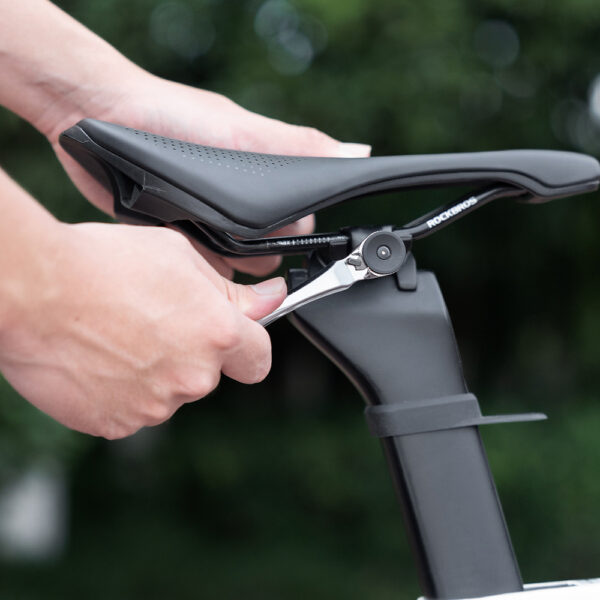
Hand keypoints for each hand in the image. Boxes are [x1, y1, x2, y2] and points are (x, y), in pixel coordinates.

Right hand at [0, 220, 285, 438]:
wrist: (33, 291)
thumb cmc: (102, 264)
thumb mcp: (179, 256)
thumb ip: (230, 289)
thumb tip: (269, 300)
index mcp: (217, 334)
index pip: (259, 358)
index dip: (249, 347)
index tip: (238, 341)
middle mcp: (193, 376)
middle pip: (209, 374)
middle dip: (192, 354)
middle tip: (153, 321)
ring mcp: (154, 405)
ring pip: (170, 393)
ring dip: (155, 372)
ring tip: (117, 336)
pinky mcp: (116, 424)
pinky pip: (133, 409)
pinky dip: (122, 391)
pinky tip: (99, 360)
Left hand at [45, 68, 370, 277]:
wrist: (101, 120)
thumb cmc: (174, 117)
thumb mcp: (244, 131)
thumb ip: (298, 147)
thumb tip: (358, 152)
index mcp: (265, 185)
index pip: (299, 228)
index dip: (298, 241)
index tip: (290, 251)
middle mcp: (240, 210)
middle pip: (267, 256)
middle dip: (257, 260)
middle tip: (233, 243)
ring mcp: (208, 227)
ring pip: (233, 271)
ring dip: (223, 268)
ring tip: (200, 241)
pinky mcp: (177, 241)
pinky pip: (198, 273)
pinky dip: (194, 272)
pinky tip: (181, 253)